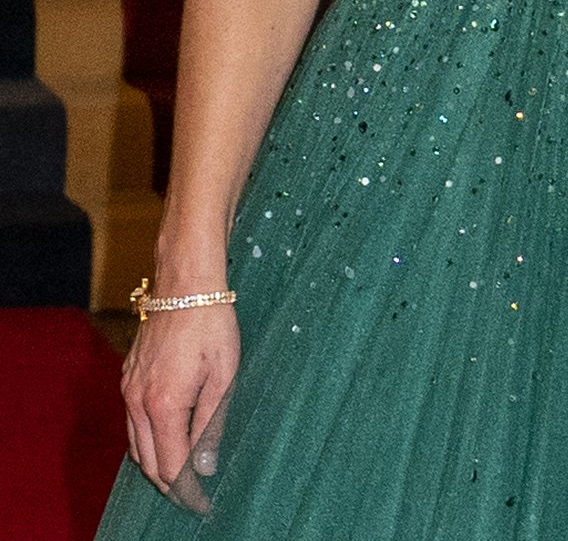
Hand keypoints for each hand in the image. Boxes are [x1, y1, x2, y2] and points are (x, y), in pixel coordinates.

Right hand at [121, 305, 239, 496]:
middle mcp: (138, 401)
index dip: (186, 491)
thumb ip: (212, 424)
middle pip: (148, 462)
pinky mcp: (128, 376)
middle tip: (193, 493)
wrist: (185, 281)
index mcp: (163, 404)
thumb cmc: (212, 324)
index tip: (202, 503)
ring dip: (156, 463)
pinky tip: (167, 437)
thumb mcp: (224, 375)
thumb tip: (205, 467)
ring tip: (182, 472)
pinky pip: (132, 422)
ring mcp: (128, 388)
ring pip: (136, 444)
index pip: (170, 466)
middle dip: (169, 483)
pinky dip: (147, 439)